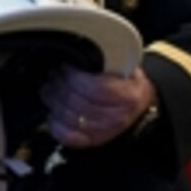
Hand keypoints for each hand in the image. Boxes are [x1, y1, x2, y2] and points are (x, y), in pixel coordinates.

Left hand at [41, 65, 156, 147]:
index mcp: (128, 96)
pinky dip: (54, 122)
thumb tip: (79, 49)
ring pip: (68, 117)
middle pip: (76, 102)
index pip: (93, 88)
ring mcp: (103, 132)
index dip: (73, 75)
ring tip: (51, 87)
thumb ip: (105, 59)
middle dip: (59, 84)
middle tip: (55, 73)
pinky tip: (53, 110)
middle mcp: (116, 117)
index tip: (66, 65)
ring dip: (53, 99)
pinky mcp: (91, 141)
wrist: (138, 108)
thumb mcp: (125, 66)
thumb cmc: (127, 84)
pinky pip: (66, 136)